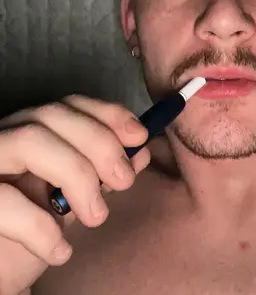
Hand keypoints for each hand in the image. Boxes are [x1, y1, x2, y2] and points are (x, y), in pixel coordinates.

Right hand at [0, 95, 149, 294]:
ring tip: (96, 217)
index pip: (68, 105)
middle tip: (124, 181)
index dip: (107, 114)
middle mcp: (4, 138)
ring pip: (30, 141)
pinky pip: (5, 201)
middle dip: (99, 143)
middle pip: (52, 115)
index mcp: (30, 131)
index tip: (139, 136)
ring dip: (76, 174)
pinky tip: (60, 251)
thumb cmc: (29, 230)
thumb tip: (141, 152)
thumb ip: (101, 174)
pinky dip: (40, 227)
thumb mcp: (72, 200)